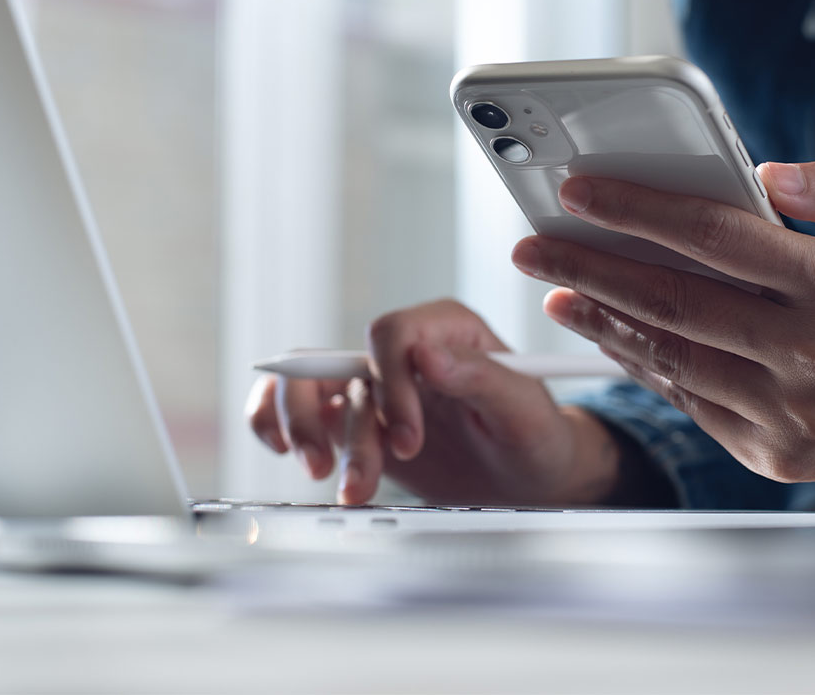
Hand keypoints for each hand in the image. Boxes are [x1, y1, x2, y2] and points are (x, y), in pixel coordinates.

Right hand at [245, 300, 629, 505]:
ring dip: (307, 435)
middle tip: (342, 472)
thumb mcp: (523, 409)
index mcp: (446, 329)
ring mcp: (376, 387)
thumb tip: (426, 356)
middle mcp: (404, 352)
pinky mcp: (358, 422)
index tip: (408, 440)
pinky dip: (279, 427)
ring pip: (308, 390)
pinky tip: (289, 454)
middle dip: (326, 418)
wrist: (531, 477)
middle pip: (332, 360)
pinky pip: (301, 410)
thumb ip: (480, 376)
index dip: (389, 386)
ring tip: (339, 485)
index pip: (391, 335)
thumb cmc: (535, 435)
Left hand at [510, 160, 814, 500]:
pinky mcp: (773, 452)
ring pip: (671, 356)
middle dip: (590, 268)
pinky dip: (643, 364)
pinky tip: (612, 333)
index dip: (639, 210)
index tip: (581, 191)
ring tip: (557, 291)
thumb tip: (766, 171)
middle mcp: (812, 356)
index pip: (717, 238)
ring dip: (603, 321)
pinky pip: (690, 400)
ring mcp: (789, 413)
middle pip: (673, 301)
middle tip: (535, 246)